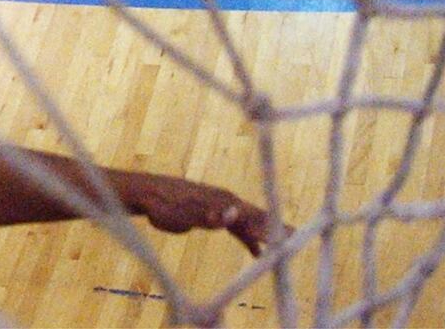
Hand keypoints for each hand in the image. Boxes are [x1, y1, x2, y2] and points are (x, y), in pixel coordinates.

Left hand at [124, 174, 286, 255]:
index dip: (270, 228)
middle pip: (257, 216)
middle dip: (276, 229)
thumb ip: (210, 215)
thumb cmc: (164, 205)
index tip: (288, 239)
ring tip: (283, 249)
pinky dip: (247, 237)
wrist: (147, 194)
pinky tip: (255, 250)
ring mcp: (219, 205)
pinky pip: (236, 226)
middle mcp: (226, 200)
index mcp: (223, 201)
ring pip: (248, 221)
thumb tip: (232, 213)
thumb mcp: (185, 214)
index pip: (253, 216)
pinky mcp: (212, 212)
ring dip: (265, 234)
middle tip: (298, 240)